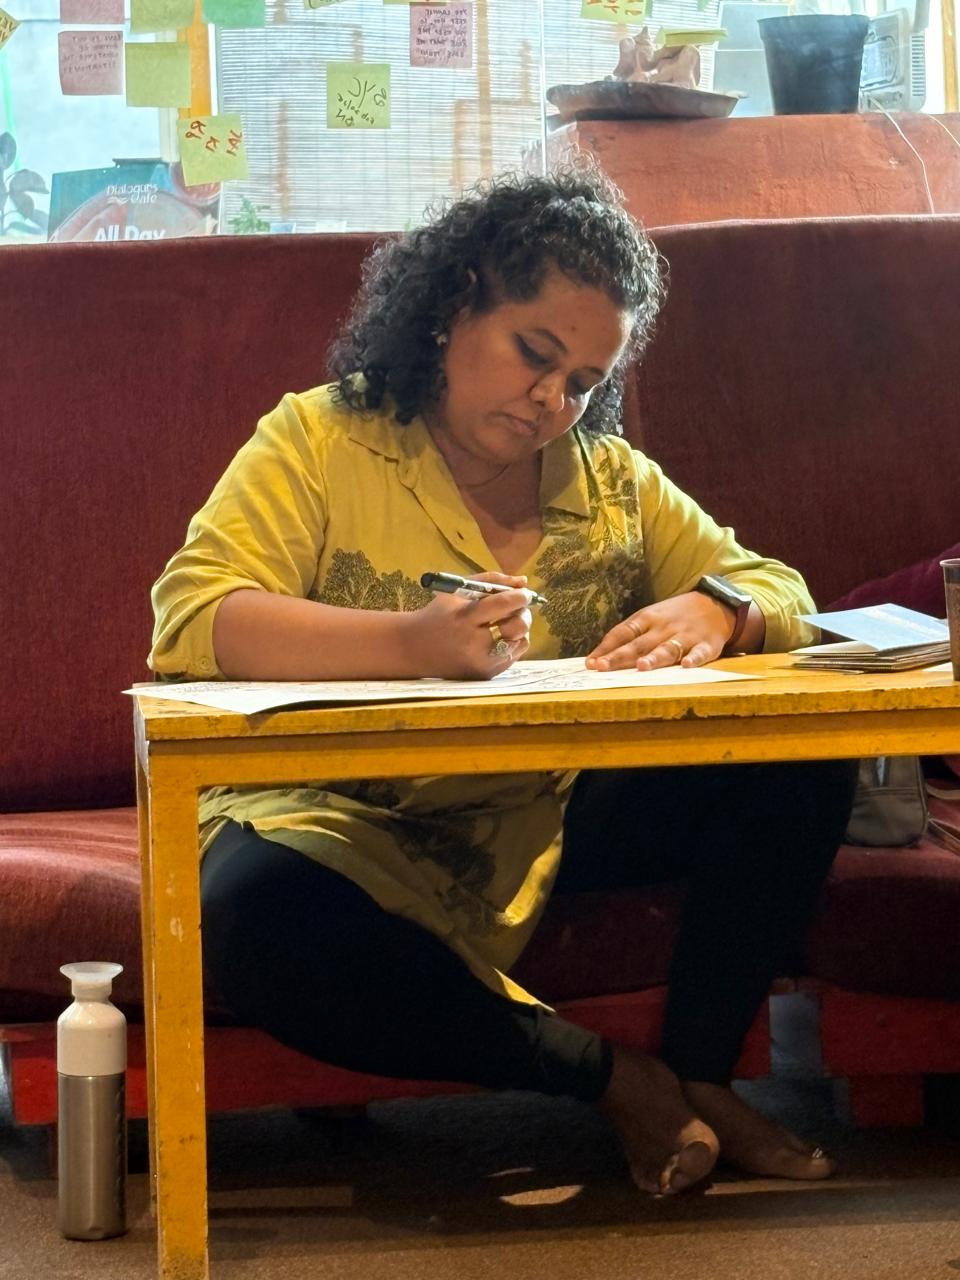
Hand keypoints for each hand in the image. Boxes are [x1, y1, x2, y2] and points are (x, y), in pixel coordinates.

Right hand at [405, 572, 532, 679]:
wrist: (415, 649)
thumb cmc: (439, 615)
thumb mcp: (457, 591)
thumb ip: (491, 582)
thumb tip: (523, 582)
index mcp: (464, 619)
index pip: (503, 604)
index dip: (520, 597)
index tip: (524, 593)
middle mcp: (474, 644)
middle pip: (517, 626)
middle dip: (523, 613)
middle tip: (518, 608)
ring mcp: (482, 663)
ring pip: (521, 642)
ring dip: (519, 629)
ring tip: (505, 622)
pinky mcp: (485, 675)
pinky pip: (513, 656)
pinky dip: (511, 643)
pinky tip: (498, 637)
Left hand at [585, 592, 735, 671]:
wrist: (714, 603)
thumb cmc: (673, 616)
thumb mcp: (650, 618)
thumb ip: (628, 637)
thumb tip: (599, 657)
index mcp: (647, 618)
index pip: (622, 633)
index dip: (606, 648)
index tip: (591, 663)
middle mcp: (664, 627)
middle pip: (639, 644)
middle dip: (620, 656)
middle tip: (603, 668)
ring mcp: (685, 635)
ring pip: (667, 648)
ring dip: (654, 657)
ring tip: (641, 667)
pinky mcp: (707, 645)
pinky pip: (700, 653)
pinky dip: (694, 659)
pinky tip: (686, 665)